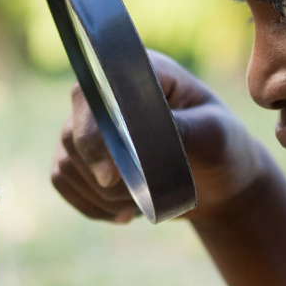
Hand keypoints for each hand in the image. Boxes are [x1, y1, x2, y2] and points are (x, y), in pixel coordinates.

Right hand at [51, 50, 273, 223]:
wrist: (218, 182)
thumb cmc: (221, 148)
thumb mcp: (213, 135)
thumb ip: (179, 129)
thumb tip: (139, 134)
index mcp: (138, 73)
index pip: (93, 93)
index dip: (91, 133)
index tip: (111, 175)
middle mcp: (107, 94)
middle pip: (70, 133)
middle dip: (102, 177)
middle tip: (137, 199)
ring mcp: (91, 125)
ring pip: (66, 163)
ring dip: (102, 195)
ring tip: (141, 203)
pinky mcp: (82, 156)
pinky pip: (63, 181)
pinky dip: (92, 204)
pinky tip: (125, 212)